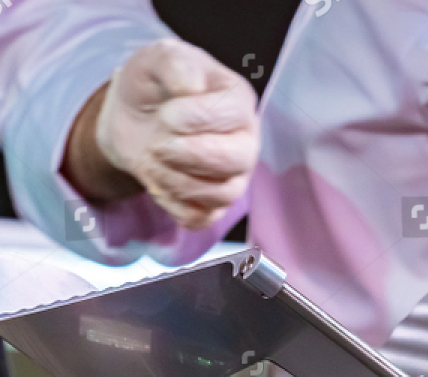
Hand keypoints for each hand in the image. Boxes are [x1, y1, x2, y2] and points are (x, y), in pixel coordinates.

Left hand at [87, 39, 258, 230]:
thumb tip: (191, 88)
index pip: (229, 117)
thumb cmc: (154, 86)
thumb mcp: (159, 58)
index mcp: (238, 102)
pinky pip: (201, 219)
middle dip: (185, 153)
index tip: (164, 112)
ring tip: (154, 158)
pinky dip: (173, 204)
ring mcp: (233, 177)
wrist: (133, 115)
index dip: (189, 118)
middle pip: (235, 161)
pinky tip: (159, 181)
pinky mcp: (213, 205)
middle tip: (157, 141)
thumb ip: (177, 63)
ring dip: (174, 179)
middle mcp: (245, 142)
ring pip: (221, 195)